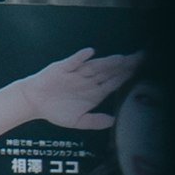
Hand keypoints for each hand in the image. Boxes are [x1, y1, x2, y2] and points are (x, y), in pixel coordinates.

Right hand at [15, 48, 140, 131]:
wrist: (34, 102)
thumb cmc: (56, 110)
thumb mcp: (77, 121)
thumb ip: (94, 121)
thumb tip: (112, 121)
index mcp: (94, 93)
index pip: (113, 83)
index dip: (126, 77)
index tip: (139, 71)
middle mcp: (88, 80)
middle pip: (108, 71)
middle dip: (123, 66)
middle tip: (138, 58)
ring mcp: (77, 73)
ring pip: (95, 66)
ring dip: (107, 63)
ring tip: (120, 59)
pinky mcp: (63, 68)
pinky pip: (73, 62)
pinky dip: (80, 58)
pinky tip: (90, 53)